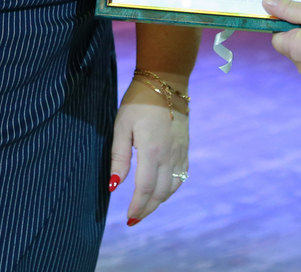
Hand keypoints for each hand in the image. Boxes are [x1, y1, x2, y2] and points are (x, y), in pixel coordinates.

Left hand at [109, 75, 189, 224]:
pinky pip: (182, 175)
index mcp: (151, 151)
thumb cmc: (138, 102)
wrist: (165, 82)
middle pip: (160, 193)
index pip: (145, 189)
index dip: (137, 207)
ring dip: (159, 201)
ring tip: (146, 207)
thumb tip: (114, 186)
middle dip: (147, 209)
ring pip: (173, 187)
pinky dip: (173, 188)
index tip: (128, 218)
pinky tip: (163, 190)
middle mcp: (169, 155)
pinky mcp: (185, 147)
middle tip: (134, 218)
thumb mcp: (121, 126)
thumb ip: (119, 158)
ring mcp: (180, 151)